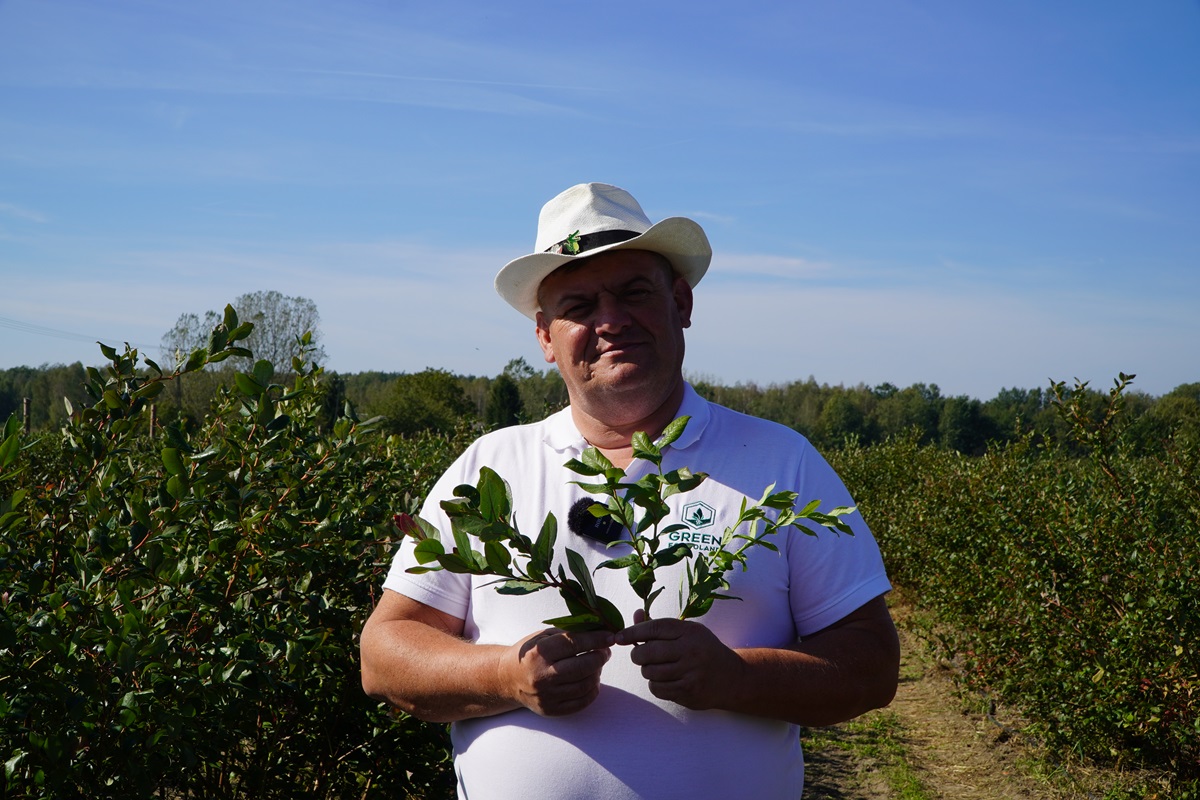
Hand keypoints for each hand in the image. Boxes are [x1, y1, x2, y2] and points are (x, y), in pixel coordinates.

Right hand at [498, 628, 613, 716]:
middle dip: (601, 657)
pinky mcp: (551, 709)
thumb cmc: (529, 653)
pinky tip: (592, 680)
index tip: (610, 636)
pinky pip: (581, 702)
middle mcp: (542, 675)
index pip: (575, 643)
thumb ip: (569, 634)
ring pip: (585, 685)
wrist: (507, 679)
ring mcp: (546, 695)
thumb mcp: (543, 637)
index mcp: (539, 652)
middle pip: (584, 666)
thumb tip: (599, 630)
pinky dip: (592, 691)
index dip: (597, 639)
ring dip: (597, 673)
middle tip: (605, 651)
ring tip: (596, 665)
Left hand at [616, 611, 743, 709]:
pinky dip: (656, 685)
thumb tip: (636, 614)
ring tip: (659, 668)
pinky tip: (667, 680)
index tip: (619, 637)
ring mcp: (690, 673)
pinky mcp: (688, 692)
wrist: (733, 678)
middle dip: (638, 655)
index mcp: (689, 631)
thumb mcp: (687, 632)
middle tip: (641, 656)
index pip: (654, 628)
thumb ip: (660, 625)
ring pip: (650, 672)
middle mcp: (691, 651)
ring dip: (648, 671)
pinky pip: (657, 689)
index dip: (633, 632)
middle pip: (647, 652)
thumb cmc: (704, 651)